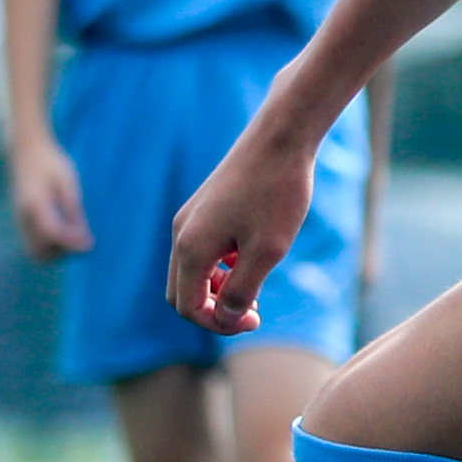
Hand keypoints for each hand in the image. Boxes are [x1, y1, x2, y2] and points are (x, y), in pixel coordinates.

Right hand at [6, 139, 89, 263]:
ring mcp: (18, 220)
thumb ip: (73, 209)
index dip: (72, 243)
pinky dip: (48, 246)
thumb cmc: (50, 162)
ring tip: (75, 239)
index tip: (90, 244)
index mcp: (35, 203)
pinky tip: (65, 233)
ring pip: (34, 251)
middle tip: (82, 243)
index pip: (52, 233)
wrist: (26, 150)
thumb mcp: (67, 182)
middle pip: (39, 251)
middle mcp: (23, 216)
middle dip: (62, 253)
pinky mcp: (20, 221)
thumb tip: (84, 236)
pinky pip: (33, 243)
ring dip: (54, 252)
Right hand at [168, 129, 318, 335]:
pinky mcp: (204, 207)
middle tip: (254, 312)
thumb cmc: (277, 193)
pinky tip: (253, 258)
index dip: (219, 324)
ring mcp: (190, 218)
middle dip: (214, 310)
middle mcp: (181, 233)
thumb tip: (226, 318)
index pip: (188, 308)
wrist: (280, 138)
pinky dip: (222, 266)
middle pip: (182, 293)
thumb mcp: (267, 251)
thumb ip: (242, 290)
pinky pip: (202, 250)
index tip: (256, 320)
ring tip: (256, 289)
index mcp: (191, 248)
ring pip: (192, 271)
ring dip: (219, 289)